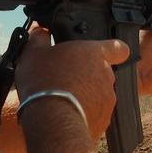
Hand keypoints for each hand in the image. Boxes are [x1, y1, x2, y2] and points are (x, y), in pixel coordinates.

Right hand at [15, 24, 129, 139]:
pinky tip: (66, 114)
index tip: (102, 54)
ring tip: (63, 100)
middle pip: (103, 72)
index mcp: (93, 53)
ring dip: (86, 95)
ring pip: (99, 94)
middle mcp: (106, 74)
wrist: (51, 121)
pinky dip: (84, 113)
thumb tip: (40, 31)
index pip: (118, 47)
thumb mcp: (32, 53)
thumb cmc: (43, 83)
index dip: (112, 50)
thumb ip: (39, 37)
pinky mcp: (104, 119)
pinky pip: (96, 113)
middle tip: (66, 79)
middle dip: (88, 75)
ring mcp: (107, 98)